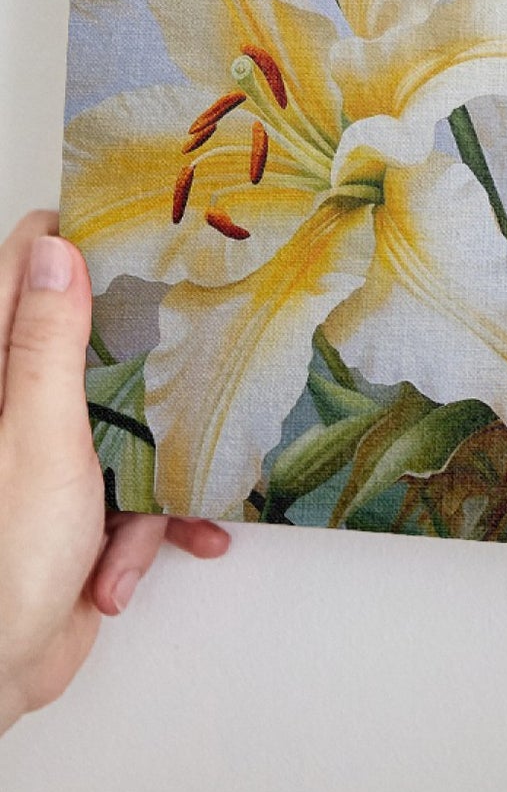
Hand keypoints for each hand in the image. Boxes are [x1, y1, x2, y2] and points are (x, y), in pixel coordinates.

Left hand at [0, 211, 227, 734]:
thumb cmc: (1, 564)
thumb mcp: (38, 439)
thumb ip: (46, 346)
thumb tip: (55, 252)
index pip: (25, 273)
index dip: (76, 243)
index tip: (140, 228)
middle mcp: (15, 408)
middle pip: (93, 347)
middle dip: (153, 370)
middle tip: (200, 349)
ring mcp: (45, 457)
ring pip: (129, 421)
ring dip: (156, 472)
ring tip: (155, 514)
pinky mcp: (74, 507)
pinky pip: (135, 491)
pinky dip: (150, 526)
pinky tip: (145, 559)